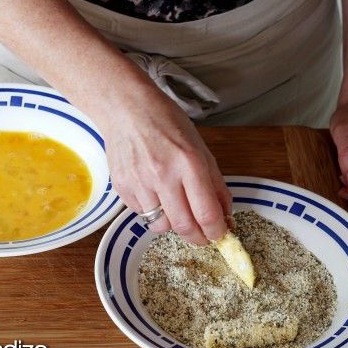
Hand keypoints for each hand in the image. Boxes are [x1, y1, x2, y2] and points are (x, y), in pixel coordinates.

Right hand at [99, 89, 230, 244]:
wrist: (127, 109)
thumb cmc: (166, 123)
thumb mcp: (200, 147)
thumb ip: (215, 183)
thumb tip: (225, 214)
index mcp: (189, 163)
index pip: (207, 214)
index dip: (217, 232)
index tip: (220, 235)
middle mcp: (163, 176)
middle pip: (184, 227)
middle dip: (198, 238)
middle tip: (203, 236)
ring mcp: (140, 183)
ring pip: (161, 226)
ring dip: (173, 224)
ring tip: (176, 209)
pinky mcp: (122, 188)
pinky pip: (142, 214)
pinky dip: (153, 212)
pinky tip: (155, 194)